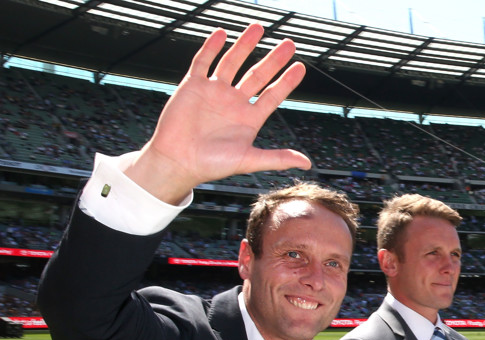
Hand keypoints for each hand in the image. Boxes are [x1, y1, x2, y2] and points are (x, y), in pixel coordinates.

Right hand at [125, 23, 310, 202]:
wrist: (178, 161)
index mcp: (248, 120)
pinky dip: (212, 47)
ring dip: (245, 46)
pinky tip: (222, 33)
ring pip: (232, 63)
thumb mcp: (248, 160)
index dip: (286, 81)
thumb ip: (277, 158)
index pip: (272, 95)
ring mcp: (214, 92)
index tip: (300, 67)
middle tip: (289, 44)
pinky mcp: (193, 86)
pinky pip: (204, 61)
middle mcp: (233, 103)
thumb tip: (307, 163)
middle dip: (273, 59)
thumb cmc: (211, 165)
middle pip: (257, 75)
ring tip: (259, 28)